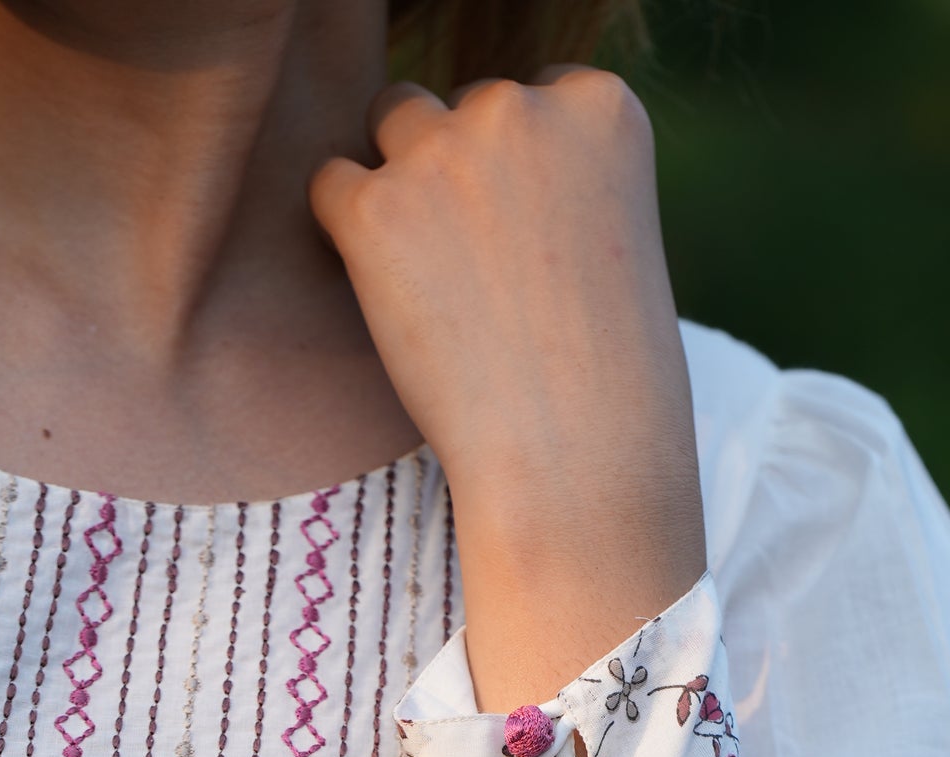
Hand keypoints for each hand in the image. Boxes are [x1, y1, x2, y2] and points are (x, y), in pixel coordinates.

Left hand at [311, 68, 706, 711]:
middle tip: (488, 284)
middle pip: (461, 108)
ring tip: (439, 288)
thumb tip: (464, 164)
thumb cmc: (609, 382)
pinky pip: (331, 183)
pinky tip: (393, 299)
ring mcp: (442, 152)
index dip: (529, 174)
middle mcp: (522, 108)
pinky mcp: (372, 210)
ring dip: (402, 189)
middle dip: (463, 176)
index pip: (541, 94)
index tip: (544, 246)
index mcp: (603, 107)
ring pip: (392, 124)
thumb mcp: (619, 247)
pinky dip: (348, 235)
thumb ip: (558, 179)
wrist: (576, 469)